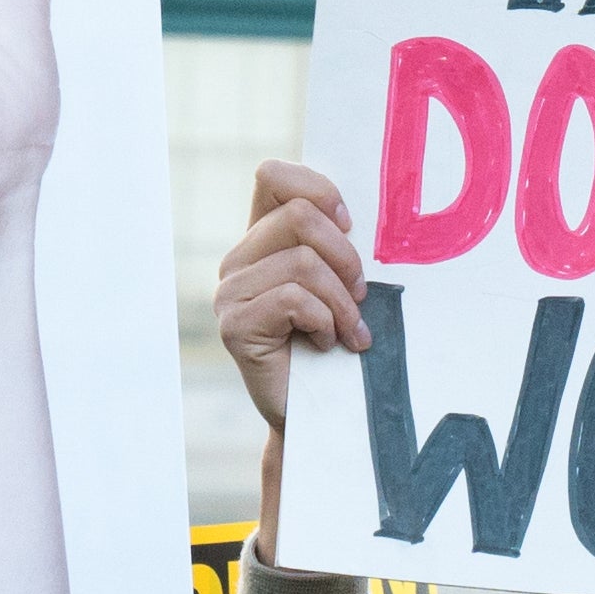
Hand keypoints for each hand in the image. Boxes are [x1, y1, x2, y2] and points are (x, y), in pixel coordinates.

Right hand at [215, 160, 368, 431]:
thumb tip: (364, 217)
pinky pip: (293, 298)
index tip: (351, 226)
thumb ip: (339, 248)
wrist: (320, 417)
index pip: (274, 176)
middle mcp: (239, 261)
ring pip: (302, 262)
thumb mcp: (344, 287)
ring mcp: (231, 292)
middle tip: (361, 296)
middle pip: (299, 216)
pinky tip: (326, 344)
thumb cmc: (340, 350)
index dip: (317, 189)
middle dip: (346, 256)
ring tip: (349, 331)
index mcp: (264, 241)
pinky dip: (324, 321)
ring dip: (342, 301)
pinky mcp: (234, 325)